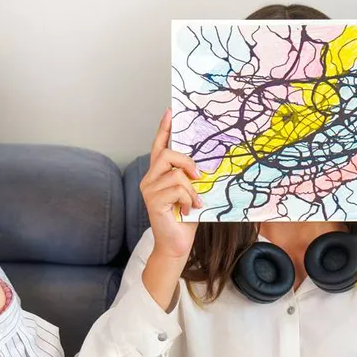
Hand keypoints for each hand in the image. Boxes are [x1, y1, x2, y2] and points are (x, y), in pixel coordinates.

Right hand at [140, 108, 199, 260]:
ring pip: (176, 174)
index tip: (170, 112)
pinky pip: (177, 189)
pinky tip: (188, 210)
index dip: (164, 129)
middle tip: (200, 177)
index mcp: (158, 174)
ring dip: (192, 189)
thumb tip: (207, 163)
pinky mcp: (153, 202)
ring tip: (195, 202)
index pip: (159, 146)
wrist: (177, 244)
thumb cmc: (186, 218)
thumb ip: (193, 177)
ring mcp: (149, 190)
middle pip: (167, 155)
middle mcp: (149, 179)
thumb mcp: (193, 191)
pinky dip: (189, 199)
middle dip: (187, 162)